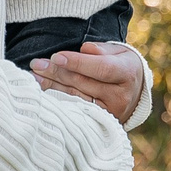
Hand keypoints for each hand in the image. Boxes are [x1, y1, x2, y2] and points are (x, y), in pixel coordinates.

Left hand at [30, 41, 144, 122]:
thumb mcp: (118, 52)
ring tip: (35, 76)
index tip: (55, 56)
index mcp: (127, 73)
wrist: (135, 92)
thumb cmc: (121, 65)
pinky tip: (44, 93)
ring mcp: (109, 112)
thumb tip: (85, 48)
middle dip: (57, 72)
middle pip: (83, 82)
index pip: (101, 68)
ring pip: (75, 97)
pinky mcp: (99, 122)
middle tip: (36, 64)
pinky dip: (58, 100)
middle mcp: (120, 96)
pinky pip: (74, 110)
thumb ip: (102, 49)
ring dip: (52, 86)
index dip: (77, 62)